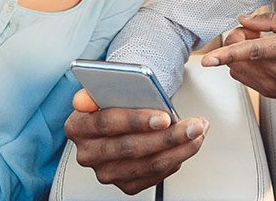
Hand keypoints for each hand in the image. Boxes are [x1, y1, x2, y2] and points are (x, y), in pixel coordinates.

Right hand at [64, 89, 208, 194]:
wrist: (118, 122)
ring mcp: (106, 172)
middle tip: (193, 126)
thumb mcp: (103, 90)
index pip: (106, 123)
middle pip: (131, 147)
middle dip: (167, 137)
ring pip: (148, 164)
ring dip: (179, 149)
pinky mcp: (124, 185)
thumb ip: (95, 91)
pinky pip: (154, 176)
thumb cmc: (113, 103)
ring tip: (198, 132)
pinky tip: (187, 145)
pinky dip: (175, 160)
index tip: (164, 117)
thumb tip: (82, 99)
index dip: (137, 120)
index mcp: (77, 127)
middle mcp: (88, 154)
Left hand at [202, 13, 275, 134]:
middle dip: (236, 40)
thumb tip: (244, 20)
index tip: (208, 59)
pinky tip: (262, 58)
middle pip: (236, 58)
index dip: (228, 53)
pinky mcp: (270, 94)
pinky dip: (244, 65)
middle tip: (253, 32)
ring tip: (259, 44)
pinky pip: (244, 78)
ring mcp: (273, 86)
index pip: (252, 51)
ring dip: (238, 54)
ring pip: (236, 69)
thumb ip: (271, 20)